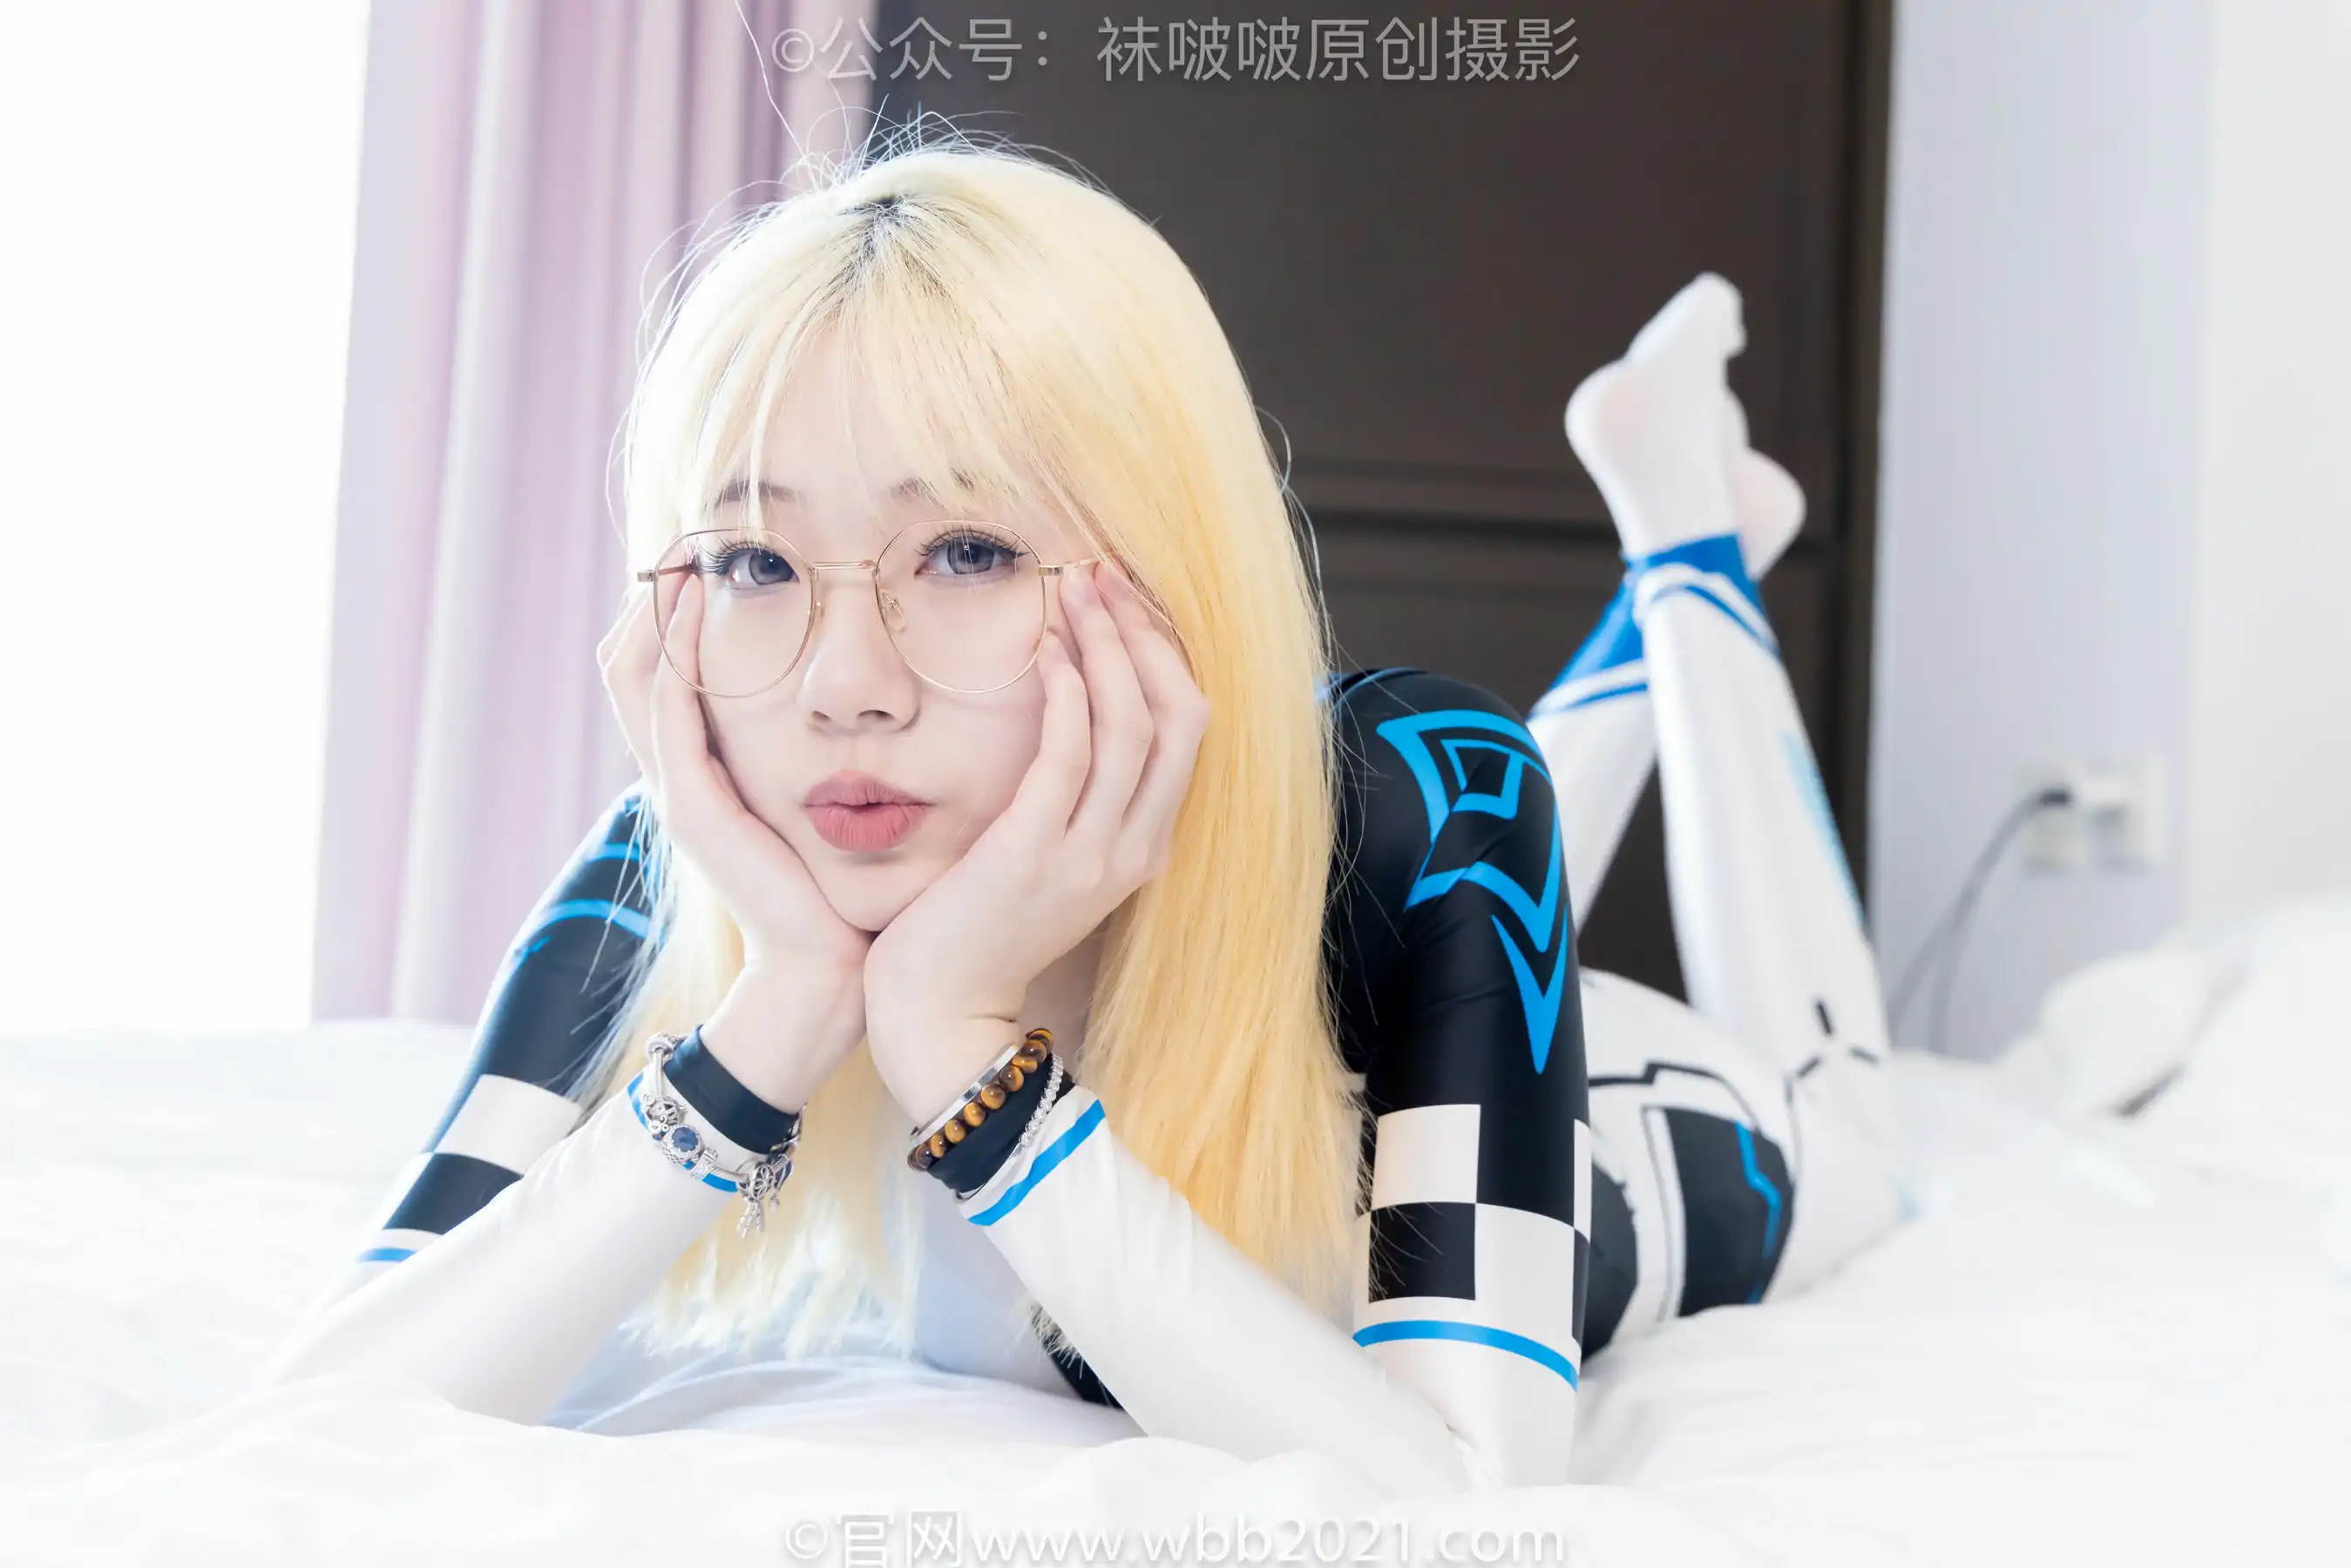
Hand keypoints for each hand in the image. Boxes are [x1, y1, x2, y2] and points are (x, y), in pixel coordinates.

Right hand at [598, 572, 867, 1109]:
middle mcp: (678, 774)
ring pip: (637, 678)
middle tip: (684, 536)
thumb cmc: (843, 887)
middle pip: (631, 661)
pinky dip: (675, 664)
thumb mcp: (827, 801)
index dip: (670, 607)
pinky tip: (694, 617)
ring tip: (683, 557)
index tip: (706, 549)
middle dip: (652, 595)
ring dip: (657, 614)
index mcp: (703, 768)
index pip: (660, 668)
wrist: (829, 969)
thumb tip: (864, 687)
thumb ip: (824, 749)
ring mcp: (679, 792)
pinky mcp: (696, 811)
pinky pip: (670, 721)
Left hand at [862, 560, 1209, 1122]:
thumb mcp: (1046, 864)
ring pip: (1132, 724)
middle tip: (1102, 576)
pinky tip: (1045, 651)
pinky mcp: (1033, 852)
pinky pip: (1071, 754)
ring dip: (1106, 646)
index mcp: (1143, 849)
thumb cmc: (976, 932)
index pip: (1187, 730)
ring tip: (1073, 593)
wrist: (940, 1015)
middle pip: (1178, 716)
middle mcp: (1131, 849)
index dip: (1163, 655)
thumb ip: (1070, 805)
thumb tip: (1065, 722)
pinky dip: (1067, 692)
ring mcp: (1088, 854)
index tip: (1125, 602)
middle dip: (1145, 635)